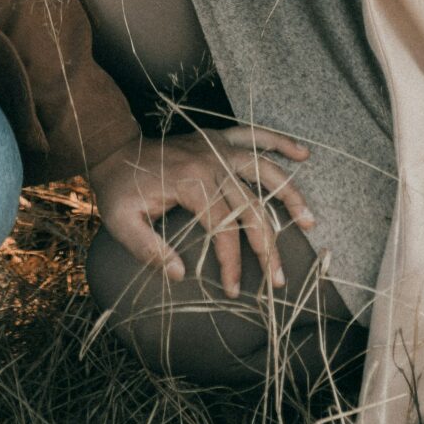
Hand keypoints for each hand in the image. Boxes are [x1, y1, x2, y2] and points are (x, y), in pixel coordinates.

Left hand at [89, 124, 312, 297]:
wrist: (114, 149)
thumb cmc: (119, 189)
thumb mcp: (121, 223)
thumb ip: (148, 250)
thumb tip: (182, 275)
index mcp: (190, 182)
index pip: (222, 228)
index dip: (231, 261)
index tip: (233, 288)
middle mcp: (210, 161)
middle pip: (251, 207)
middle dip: (267, 246)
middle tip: (279, 280)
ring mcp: (217, 146)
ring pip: (265, 170)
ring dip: (290, 194)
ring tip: (309, 221)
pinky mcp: (218, 138)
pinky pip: (255, 135)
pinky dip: (280, 141)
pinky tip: (302, 154)